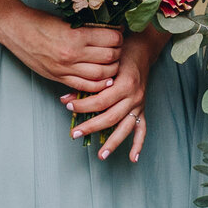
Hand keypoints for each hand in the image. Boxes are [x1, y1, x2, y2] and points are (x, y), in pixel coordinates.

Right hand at [0, 11, 124, 94]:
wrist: (15, 29)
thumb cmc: (39, 21)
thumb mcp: (66, 20)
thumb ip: (86, 29)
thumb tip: (108, 32)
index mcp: (76, 36)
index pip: (111, 39)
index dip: (119, 36)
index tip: (119, 33)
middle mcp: (73, 54)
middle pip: (109, 58)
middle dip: (118, 53)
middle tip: (117, 48)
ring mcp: (65, 69)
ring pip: (101, 75)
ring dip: (111, 69)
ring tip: (112, 62)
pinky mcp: (58, 77)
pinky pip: (85, 86)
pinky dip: (98, 84)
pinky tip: (103, 79)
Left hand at [68, 34, 158, 161]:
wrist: (142, 49)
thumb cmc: (121, 54)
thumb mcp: (105, 64)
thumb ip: (88, 82)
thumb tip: (65, 98)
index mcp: (124, 84)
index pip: (100, 101)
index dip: (82, 105)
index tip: (67, 106)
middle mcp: (134, 96)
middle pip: (111, 117)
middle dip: (91, 127)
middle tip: (74, 134)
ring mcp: (139, 104)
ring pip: (125, 127)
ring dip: (113, 142)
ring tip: (101, 155)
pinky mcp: (142, 108)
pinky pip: (142, 129)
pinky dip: (138, 144)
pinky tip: (133, 158)